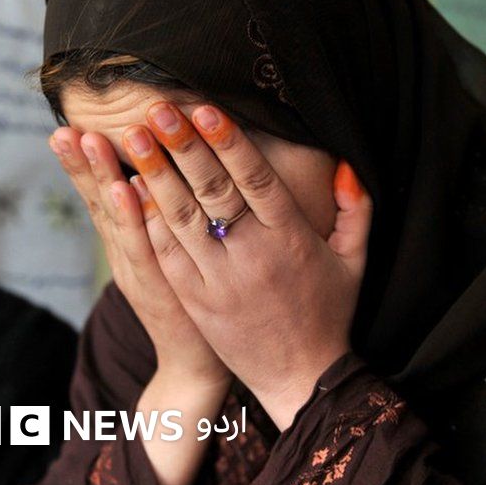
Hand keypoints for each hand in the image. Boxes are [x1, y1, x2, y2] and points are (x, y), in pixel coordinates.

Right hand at [48, 128, 229, 386]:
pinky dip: (133, 216)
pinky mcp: (162, 285)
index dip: (84, 164)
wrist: (197, 362)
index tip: (68, 125)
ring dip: (102, 177)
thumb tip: (156, 175)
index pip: (101, 197)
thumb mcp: (169, 255)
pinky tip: (126, 187)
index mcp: (127, 245)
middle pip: (99, 203)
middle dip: (82, 164)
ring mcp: (140, 270)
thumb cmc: (193, 300)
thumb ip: (159, 218)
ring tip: (89, 139)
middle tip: (65, 126)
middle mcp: (126, 255)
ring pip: (117, 218)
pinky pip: (145, 245)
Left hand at [122, 102, 371, 429]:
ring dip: (154, 175)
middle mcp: (253, 256)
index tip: (205, 109)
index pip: (257, 181)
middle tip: (156, 107)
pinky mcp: (195, 300)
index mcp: (292, 240)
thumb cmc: (329, 312)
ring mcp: (220, 280)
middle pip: (212, 192)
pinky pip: (166, 254)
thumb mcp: (356, 259)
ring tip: (132, 137)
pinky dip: (147, 221)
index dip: (230, 143)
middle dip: (183, 146)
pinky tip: (128, 189)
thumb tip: (345, 164)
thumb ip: (357, 208)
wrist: (299, 377)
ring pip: (181, 219)